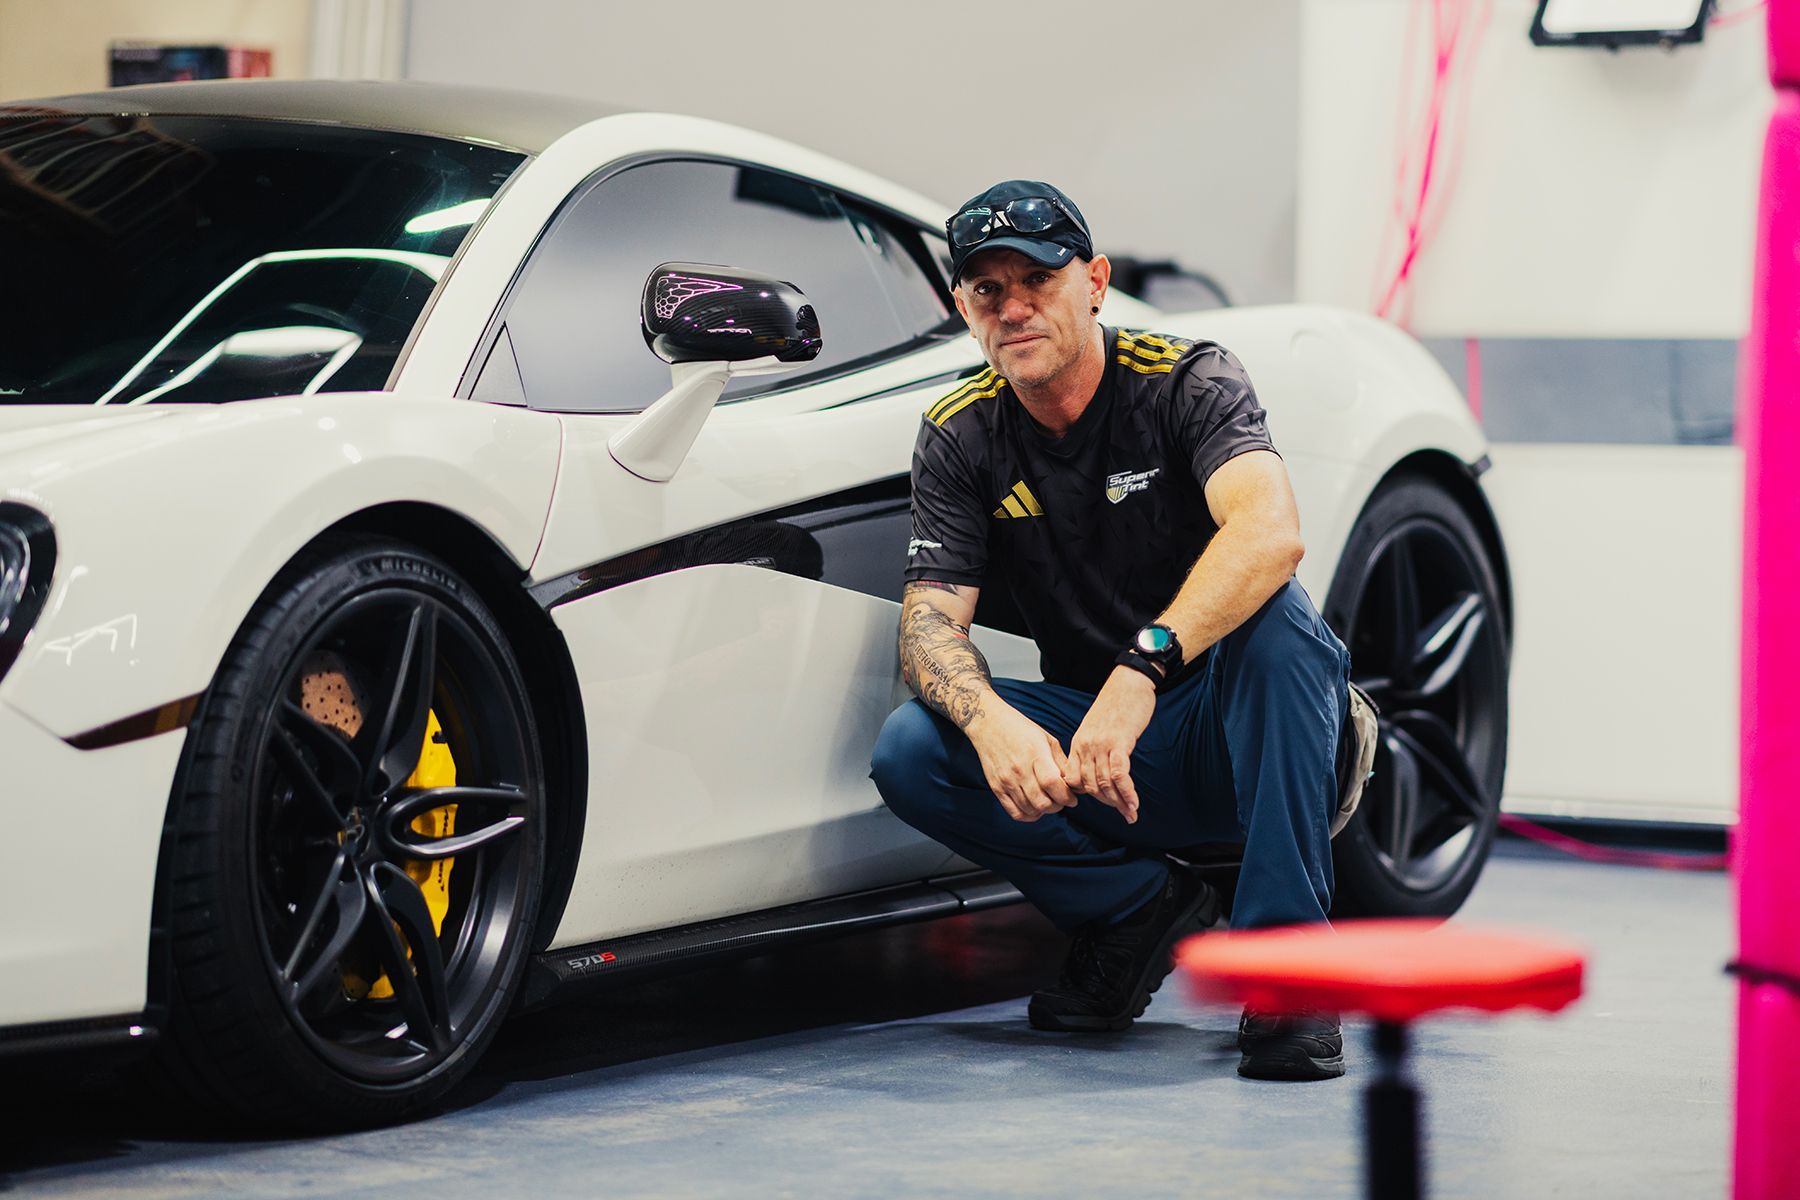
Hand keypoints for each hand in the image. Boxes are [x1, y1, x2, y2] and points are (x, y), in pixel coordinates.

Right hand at [966, 702, 1076, 822]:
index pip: (1053, 784)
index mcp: (1035, 754)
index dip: (1067, 796)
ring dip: (1044, 811)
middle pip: (1043, 802)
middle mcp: (1019, 770)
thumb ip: (1061, 763)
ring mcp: (1006, 780)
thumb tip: (1075, 785)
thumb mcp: (1047, 740)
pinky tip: (1035, 809)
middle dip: (1058, 806)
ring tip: (1049, 802)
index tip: (1072, 798)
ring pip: (1030, 810)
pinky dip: (1028, 816)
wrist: (989, 724)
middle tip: (1062, 801)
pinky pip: (1014, 812)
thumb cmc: (1022, 730)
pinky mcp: (996, 788)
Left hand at [1065, 667, 1157, 823]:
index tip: (1105, 802)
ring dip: (1119, 803)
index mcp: (1078, 743)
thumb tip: (1100, 769)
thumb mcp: (1098, 728)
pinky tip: (1134, 804)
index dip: (1088, 795)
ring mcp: (1100, 745)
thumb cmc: (1118, 705)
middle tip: (1124, 812)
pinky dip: (1127, 793)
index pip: (1074, 779)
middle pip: (1089, 786)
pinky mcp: (1118, 743)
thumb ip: (1095, 748)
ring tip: (1131, 814)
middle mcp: (1085, 746)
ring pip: (1103, 784)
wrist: (1130, 682)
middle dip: (1107, 803)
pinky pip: (1119, 775)